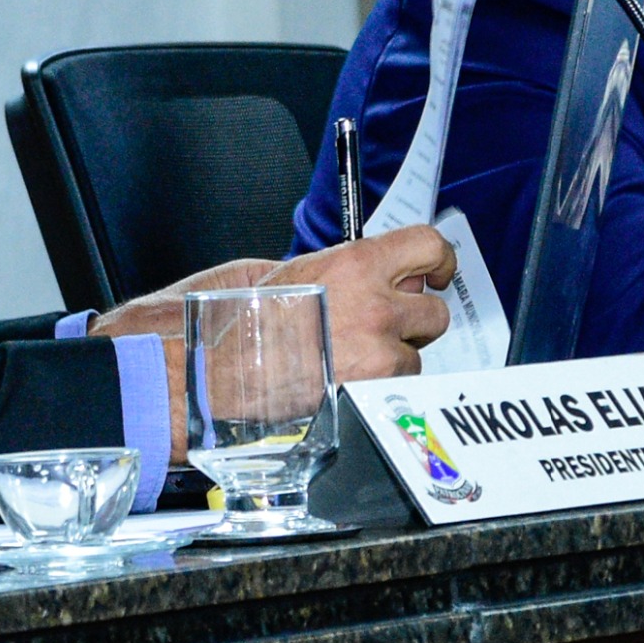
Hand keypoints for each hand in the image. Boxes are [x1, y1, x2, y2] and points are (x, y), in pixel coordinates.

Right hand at [97, 228, 455, 381]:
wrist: (207, 377)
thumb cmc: (230, 326)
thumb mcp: (278, 271)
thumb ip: (335, 270)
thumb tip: (362, 276)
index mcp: (354, 265)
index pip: (427, 246)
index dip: (436, 259)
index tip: (433, 270)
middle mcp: (375, 308)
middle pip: (433, 311)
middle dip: (411, 320)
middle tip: (380, 325)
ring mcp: (376, 357)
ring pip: (415, 358)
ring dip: (391, 359)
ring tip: (343, 360)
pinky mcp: (368, 396)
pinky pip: (392, 391)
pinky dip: (375, 389)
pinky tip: (338, 383)